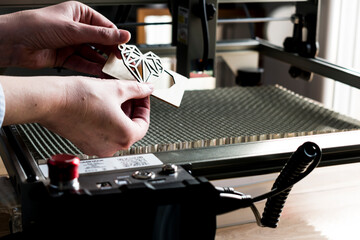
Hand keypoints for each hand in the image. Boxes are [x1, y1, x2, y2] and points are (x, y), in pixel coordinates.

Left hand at [0, 1, 129, 76]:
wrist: (12, 42)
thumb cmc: (36, 26)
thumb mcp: (74, 29)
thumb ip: (101, 35)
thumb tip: (123, 36)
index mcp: (79, 14)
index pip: (105, 26)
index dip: (116, 39)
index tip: (125, 49)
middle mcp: (76, 28)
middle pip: (100, 42)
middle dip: (110, 53)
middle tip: (121, 63)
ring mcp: (71, 43)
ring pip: (92, 55)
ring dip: (101, 63)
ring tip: (112, 71)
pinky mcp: (65, 57)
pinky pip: (82, 63)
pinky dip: (91, 69)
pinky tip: (100, 73)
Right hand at [0, 76, 152, 156]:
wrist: (51, 101)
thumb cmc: (78, 98)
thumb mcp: (116, 88)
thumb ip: (136, 90)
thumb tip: (146, 88)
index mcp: (124, 136)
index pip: (144, 123)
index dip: (144, 106)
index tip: (142, 96)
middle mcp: (112, 147)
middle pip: (131, 128)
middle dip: (132, 109)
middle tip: (130, 93)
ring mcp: (97, 147)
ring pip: (117, 130)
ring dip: (120, 114)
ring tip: (116, 96)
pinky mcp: (85, 143)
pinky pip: (103, 133)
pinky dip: (107, 120)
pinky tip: (103, 104)